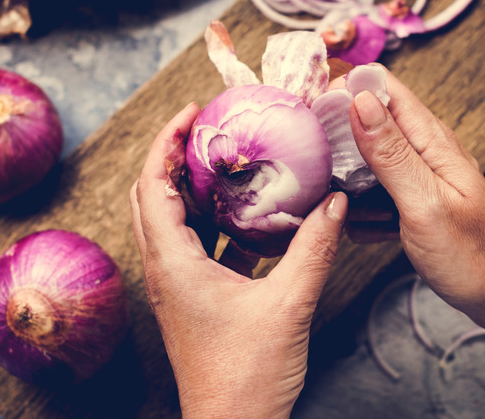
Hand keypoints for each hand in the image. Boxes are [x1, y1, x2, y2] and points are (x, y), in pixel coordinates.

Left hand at [129, 103, 347, 417]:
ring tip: (224, 161)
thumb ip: (312, 250)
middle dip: (171, 157)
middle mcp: (164, 268)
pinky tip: (244, 216)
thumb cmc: (247, 373)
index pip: (152, 184)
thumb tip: (333, 202)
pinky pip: (190, 246)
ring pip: (168, 220)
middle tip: (206, 130)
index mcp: (173, 262)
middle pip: (150, 196)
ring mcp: (174, 285)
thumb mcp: (288, 304)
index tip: (192, 111)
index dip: (166, 141)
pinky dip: (209, 221)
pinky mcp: (190, 298)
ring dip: (188, 188)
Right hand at [349, 67, 484, 339]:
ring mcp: (414, 176)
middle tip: (327, 174)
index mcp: (429, 139)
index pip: (380, 86)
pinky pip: (368, 193)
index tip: (313, 116)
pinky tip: (374, 229)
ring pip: (361, 161)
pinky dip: (362, 209)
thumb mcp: (424, 202)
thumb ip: (390, 153)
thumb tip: (359, 100)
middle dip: (338, 143)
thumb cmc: (472, 255)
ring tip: (357, 209)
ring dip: (349, 184)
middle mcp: (421, 150)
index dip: (343, 90)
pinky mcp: (406, 200)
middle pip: (364, 121)